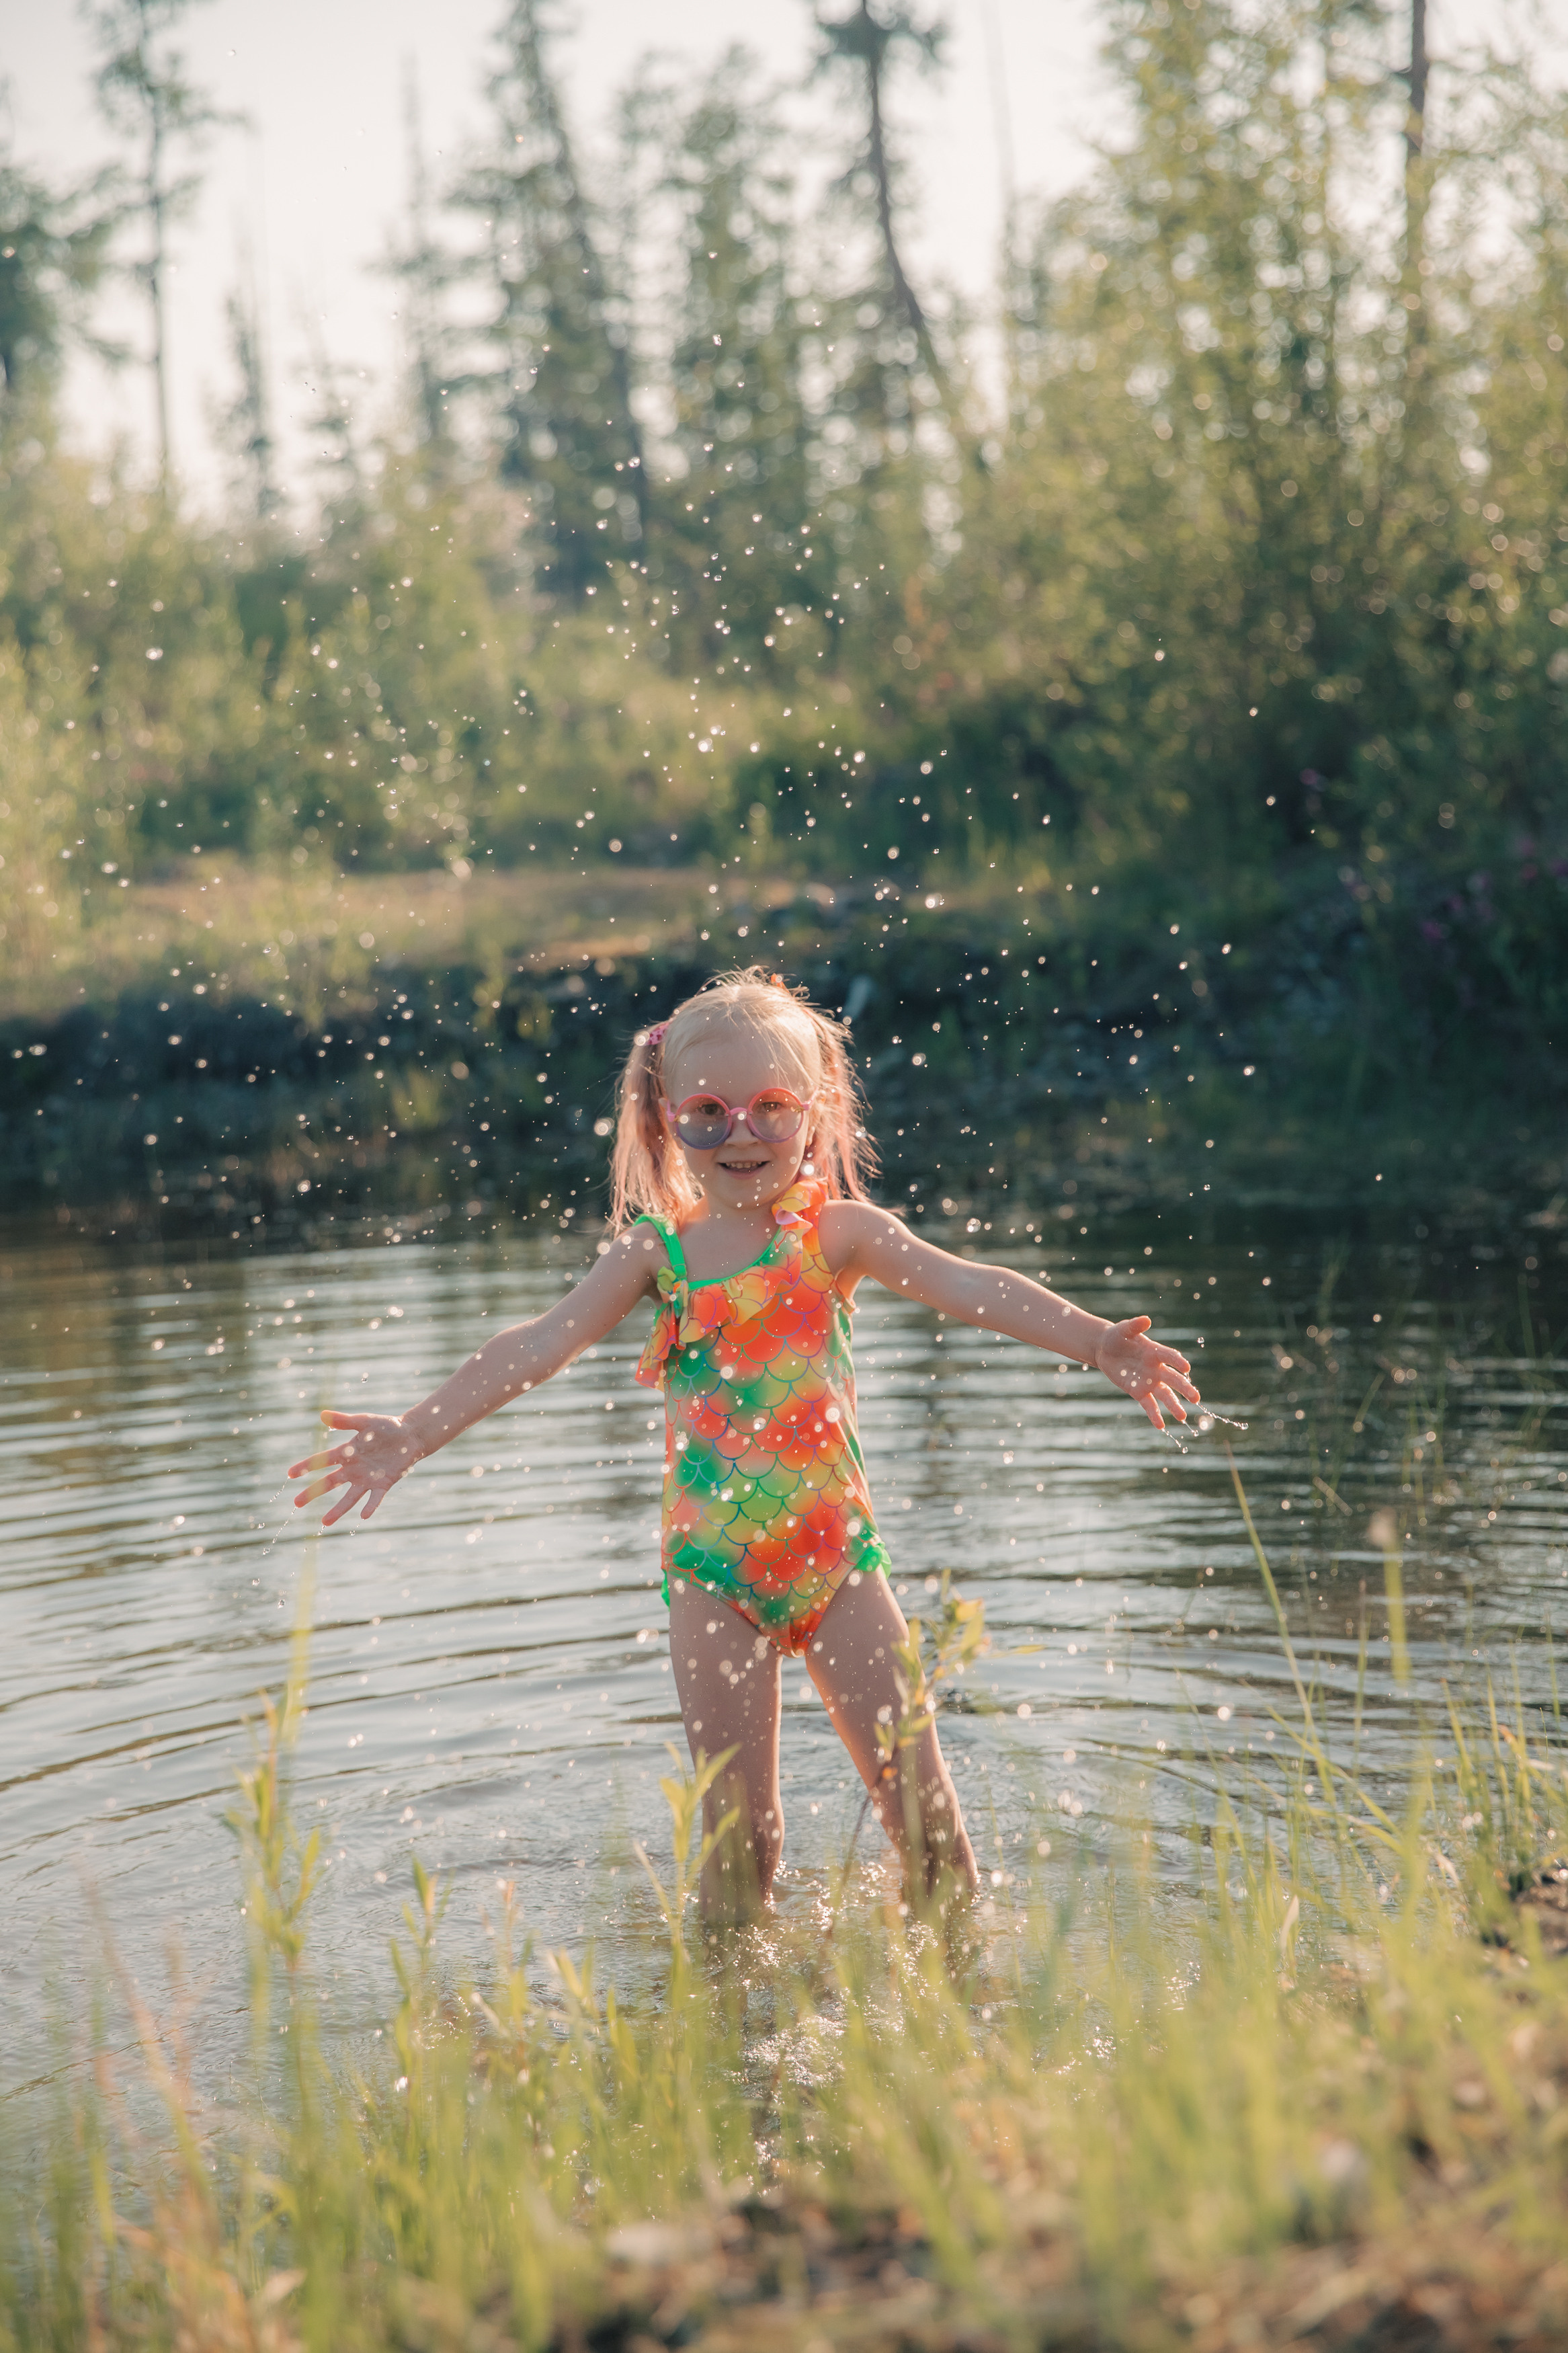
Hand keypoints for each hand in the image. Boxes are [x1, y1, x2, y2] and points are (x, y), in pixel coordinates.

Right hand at [287, 1409, 425, 1525]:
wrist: (410, 1436)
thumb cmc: (386, 1427)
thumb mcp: (365, 1421)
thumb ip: (345, 1421)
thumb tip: (322, 1415)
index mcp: (346, 1453)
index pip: (322, 1461)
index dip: (306, 1466)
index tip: (289, 1473)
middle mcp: (353, 1469)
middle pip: (330, 1483)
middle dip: (313, 1492)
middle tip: (297, 1503)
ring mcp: (367, 1479)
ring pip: (349, 1497)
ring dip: (338, 1509)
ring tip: (325, 1522)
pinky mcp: (383, 1484)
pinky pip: (375, 1498)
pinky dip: (370, 1506)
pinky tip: (363, 1515)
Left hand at [1092, 1316, 1199, 1429]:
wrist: (1105, 1349)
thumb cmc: (1117, 1337)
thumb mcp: (1123, 1329)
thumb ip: (1135, 1326)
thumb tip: (1146, 1319)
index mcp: (1156, 1352)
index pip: (1170, 1357)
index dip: (1178, 1362)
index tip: (1186, 1369)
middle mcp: (1157, 1368)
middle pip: (1174, 1379)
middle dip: (1185, 1388)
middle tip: (1196, 1398)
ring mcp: (1149, 1381)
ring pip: (1165, 1395)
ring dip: (1174, 1405)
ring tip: (1183, 1418)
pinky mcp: (1139, 1392)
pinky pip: (1149, 1405)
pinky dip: (1154, 1415)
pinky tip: (1161, 1426)